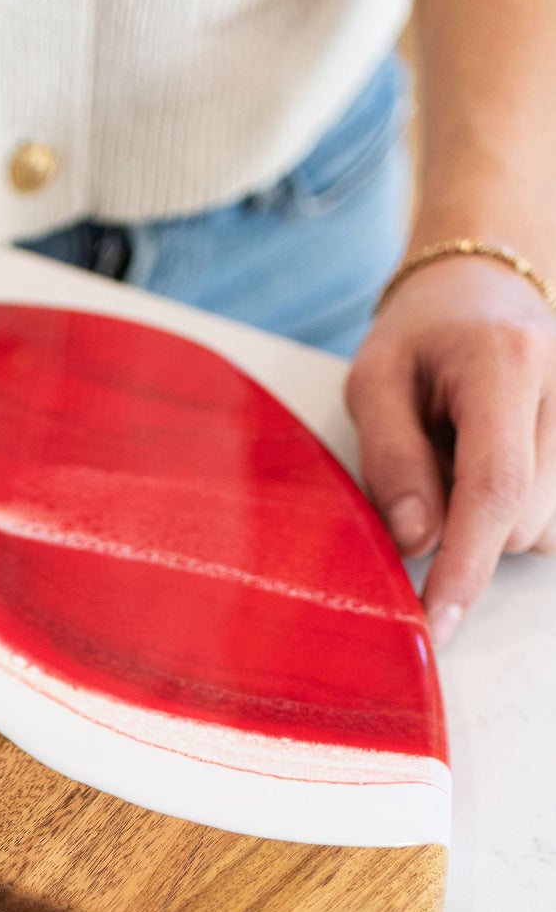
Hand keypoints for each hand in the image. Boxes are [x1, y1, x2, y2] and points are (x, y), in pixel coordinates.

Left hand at [346, 258, 555, 643]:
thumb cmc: (422, 334)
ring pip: (546, 529)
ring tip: (464, 459)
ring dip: (493, 522)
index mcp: (506, 362)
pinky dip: (517, 513)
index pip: (496, 488)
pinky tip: (493, 468)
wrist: (484, 286)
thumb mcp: (373, 380)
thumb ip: (390, 459)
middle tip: (431, 470)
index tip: (436, 624)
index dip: (466, 567)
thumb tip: (415, 541)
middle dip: (467, 533)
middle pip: (525, 520)